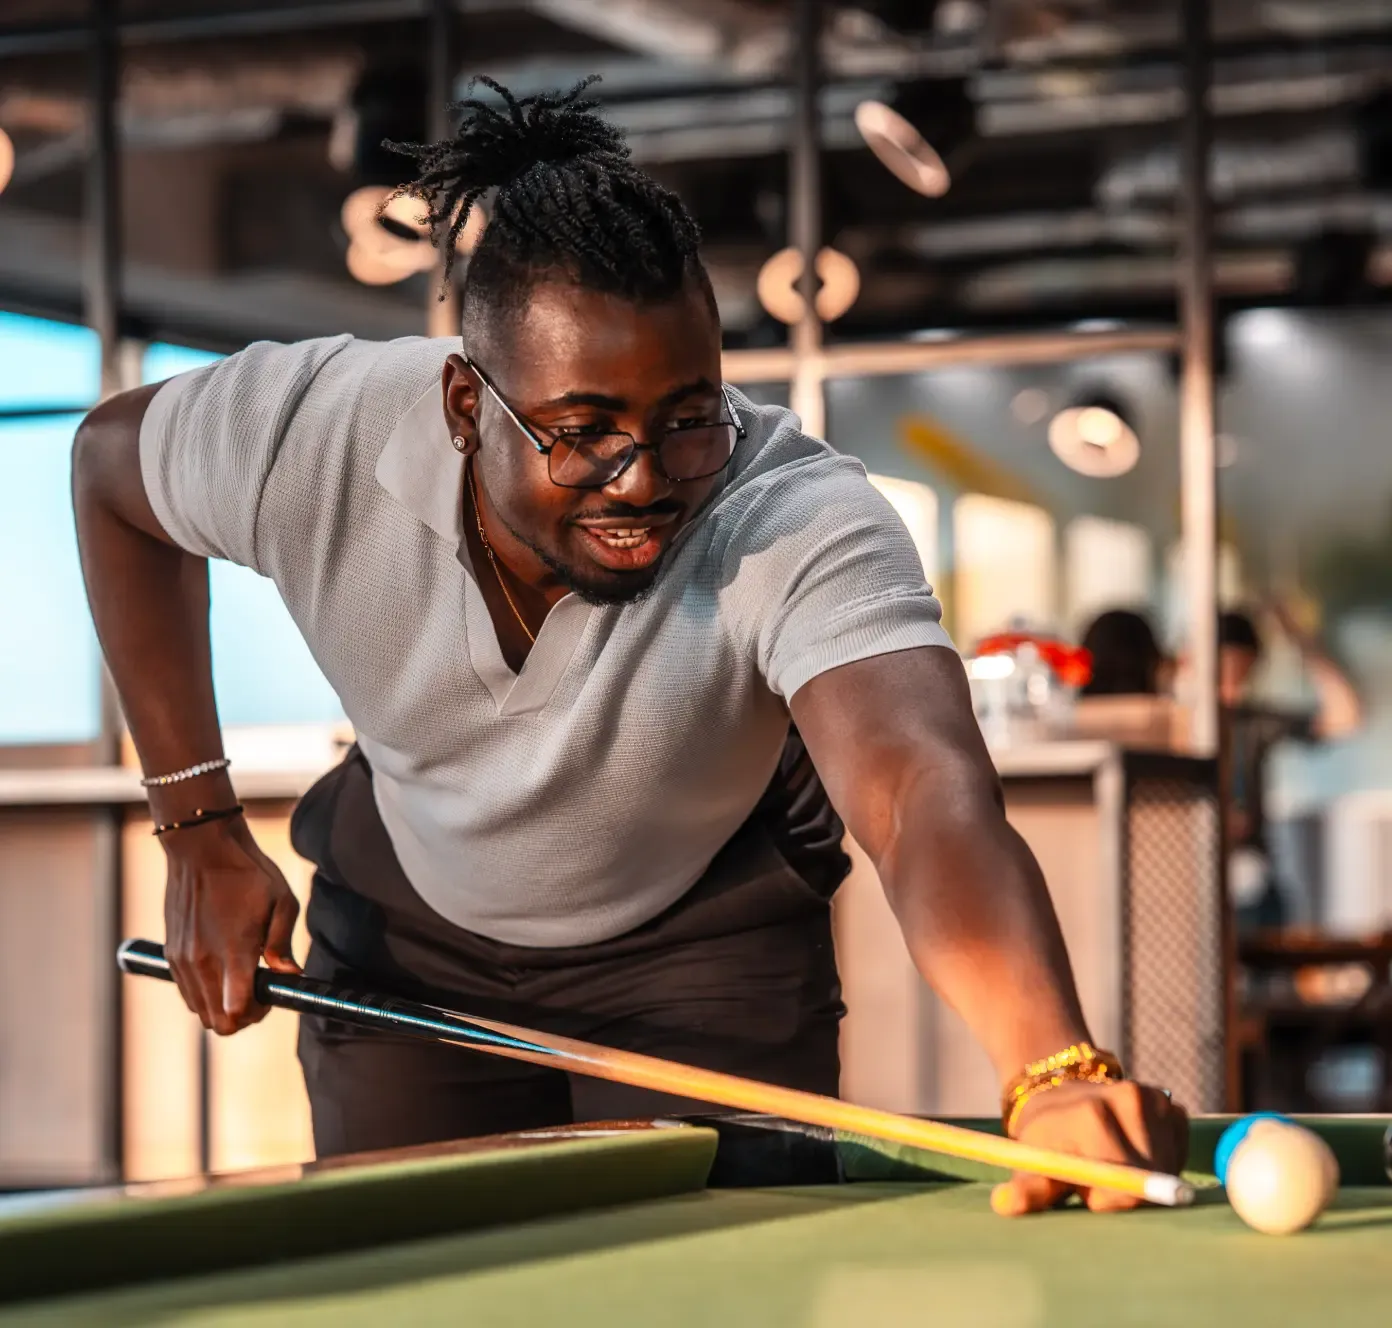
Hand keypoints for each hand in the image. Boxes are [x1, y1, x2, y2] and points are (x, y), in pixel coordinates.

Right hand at [162, 815, 301, 1035]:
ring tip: (241, 978)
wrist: (202, 848)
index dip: (257, 1013)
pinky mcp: (170, 955)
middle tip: (258, 991)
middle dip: (242, 1016)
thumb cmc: (247, 872)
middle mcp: (202, 962)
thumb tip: (288, 975)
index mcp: (233, 951)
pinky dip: (205, 994)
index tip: (269, 997)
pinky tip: (223, 970)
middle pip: (218, 1022)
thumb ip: (283, 944)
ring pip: (200, 1012)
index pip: (236, 1011)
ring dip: (222, 1006)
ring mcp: (182, 961)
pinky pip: (187, 993)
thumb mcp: (282, 901)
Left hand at [991, 1079, 1188, 1214]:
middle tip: (1099, 1184)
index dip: (1116, 1200)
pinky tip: (1133, 1153)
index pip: (1127, 1180)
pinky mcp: (1170, 1105)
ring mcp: (1154, 1098)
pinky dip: (1162, 1162)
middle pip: (1152, 1177)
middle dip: (1129, 1192)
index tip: (1095, 1201)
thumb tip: (1004, 1205)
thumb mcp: (1031, 1162)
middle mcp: (1130, 1099)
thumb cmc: (1044, 1137)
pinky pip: (1177, 1151)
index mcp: (1094, 1116)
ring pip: (1168, 1168)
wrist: (1058, 1092)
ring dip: (1146, 1178)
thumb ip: (1028, 1188)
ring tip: (1112, 1166)